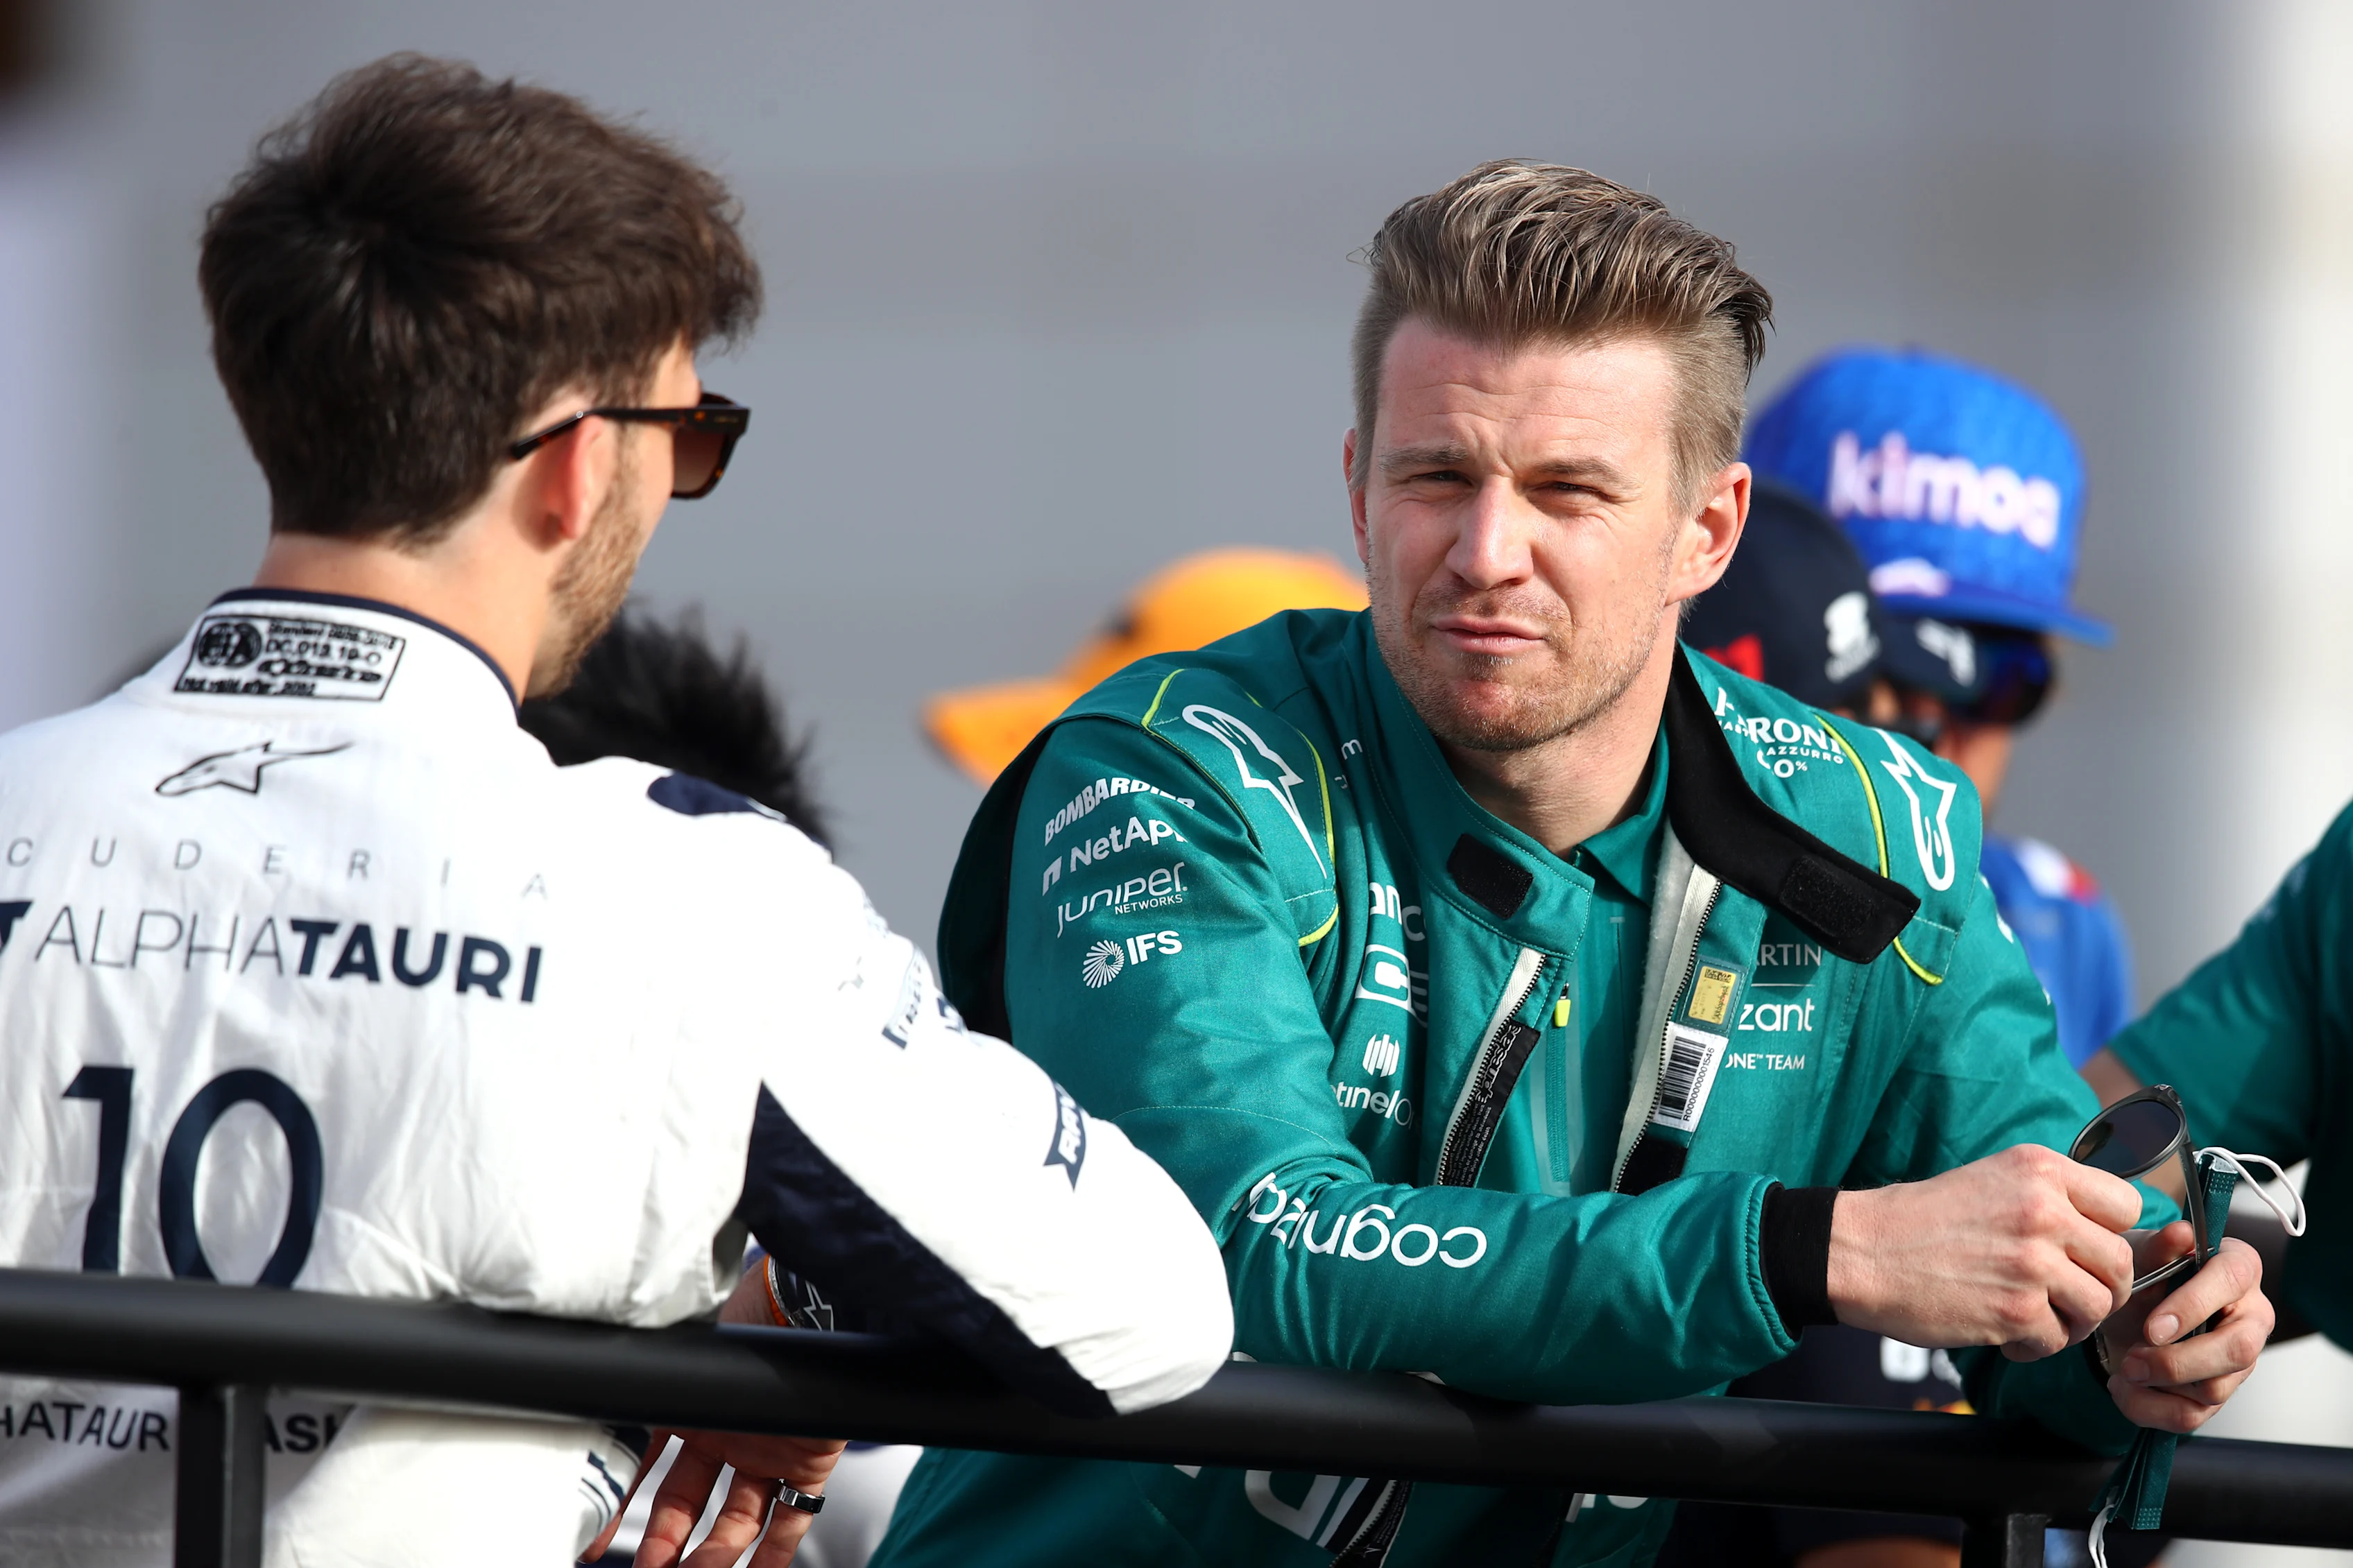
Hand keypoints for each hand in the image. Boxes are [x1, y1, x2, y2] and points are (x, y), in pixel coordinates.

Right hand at [576, 1262, 845, 1565]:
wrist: (806, 1306)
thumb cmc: (749, 1319)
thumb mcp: (684, 1362)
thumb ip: (646, 1391)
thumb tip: (583, 1406)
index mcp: (694, 1413)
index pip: (649, 1469)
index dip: (623, 1505)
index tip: (597, 1543)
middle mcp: (729, 1438)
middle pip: (690, 1506)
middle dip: (665, 1545)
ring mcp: (768, 1453)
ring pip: (737, 1522)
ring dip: (713, 1557)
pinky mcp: (809, 1463)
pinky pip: (793, 1519)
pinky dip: (774, 1556)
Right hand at [1828, 1144, 2139, 1357]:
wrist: (1862, 1252)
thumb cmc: (1921, 1220)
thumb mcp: (1991, 1180)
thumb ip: (2049, 1197)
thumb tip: (2105, 1231)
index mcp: (2039, 1170)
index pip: (2126, 1206)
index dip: (2111, 1234)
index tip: (2085, 1250)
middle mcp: (2043, 1210)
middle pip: (2121, 1262)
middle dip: (2101, 1287)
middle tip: (2069, 1296)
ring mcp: (2032, 1262)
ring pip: (2099, 1305)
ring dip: (2074, 1321)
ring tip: (2039, 1317)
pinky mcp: (2016, 1310)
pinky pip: (2058, 1339)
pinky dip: (2037, 1345)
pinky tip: (2008, 1334)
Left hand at [2097, 1224, 2271, 1432]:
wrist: (2123, 1308)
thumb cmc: (2143, 1272)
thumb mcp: (2139, 1253)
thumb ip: (2159, 1246)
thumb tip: (2181, 1233)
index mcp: (2238, 1268)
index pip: (2231, 1282)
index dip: (2192, 1307)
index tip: (2151, 1328)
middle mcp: (2251, 1316)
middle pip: (2238, 1350)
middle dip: (2179, 1361)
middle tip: (2131, 1360)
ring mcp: (2240, 1360)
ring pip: (2215, 1389)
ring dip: (2159, 1385)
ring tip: (2123, 1369)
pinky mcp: (2219, 1391)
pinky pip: (2191, 1415)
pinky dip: (2149, 1408)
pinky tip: (2123, 1387)